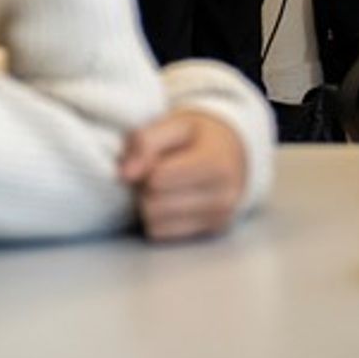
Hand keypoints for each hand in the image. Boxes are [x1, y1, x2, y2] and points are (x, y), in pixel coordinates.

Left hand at [117, 109, 249, 241]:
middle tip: (155, 172)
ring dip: (149, 204)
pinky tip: (169, 201)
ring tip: (162, 187)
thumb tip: (125, 175)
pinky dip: (157, 218)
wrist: (234, 151)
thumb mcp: (174, 124)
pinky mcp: (211, 232)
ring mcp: (219, 218)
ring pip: (154, 222)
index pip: (157, 178)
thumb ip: (145, 141)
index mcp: (215, 164)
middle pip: (153, 204)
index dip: (144, 165)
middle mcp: (222, 196)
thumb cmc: (198, 136)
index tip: (152, 156)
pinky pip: (162, 233)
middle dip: (145, 187)